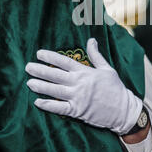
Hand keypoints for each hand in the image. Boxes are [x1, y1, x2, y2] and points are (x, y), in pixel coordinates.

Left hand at [25, 38, 142, 134]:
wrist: (123, 110)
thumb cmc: (116, 88)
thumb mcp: (107, 68)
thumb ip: (96, 55)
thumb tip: (91, 40)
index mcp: (86, 72)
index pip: (64, 62)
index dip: (50, 57)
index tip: (39, 53)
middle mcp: (80, 84)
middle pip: (55, 75)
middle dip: (40, 70)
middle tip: (28, 67)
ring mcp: (78, 98)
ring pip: (55, 91)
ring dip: (41, 86)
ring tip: (29, 82)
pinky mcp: (77, 111)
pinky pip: (60, 108)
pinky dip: (48, 105)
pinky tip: (38, 102)